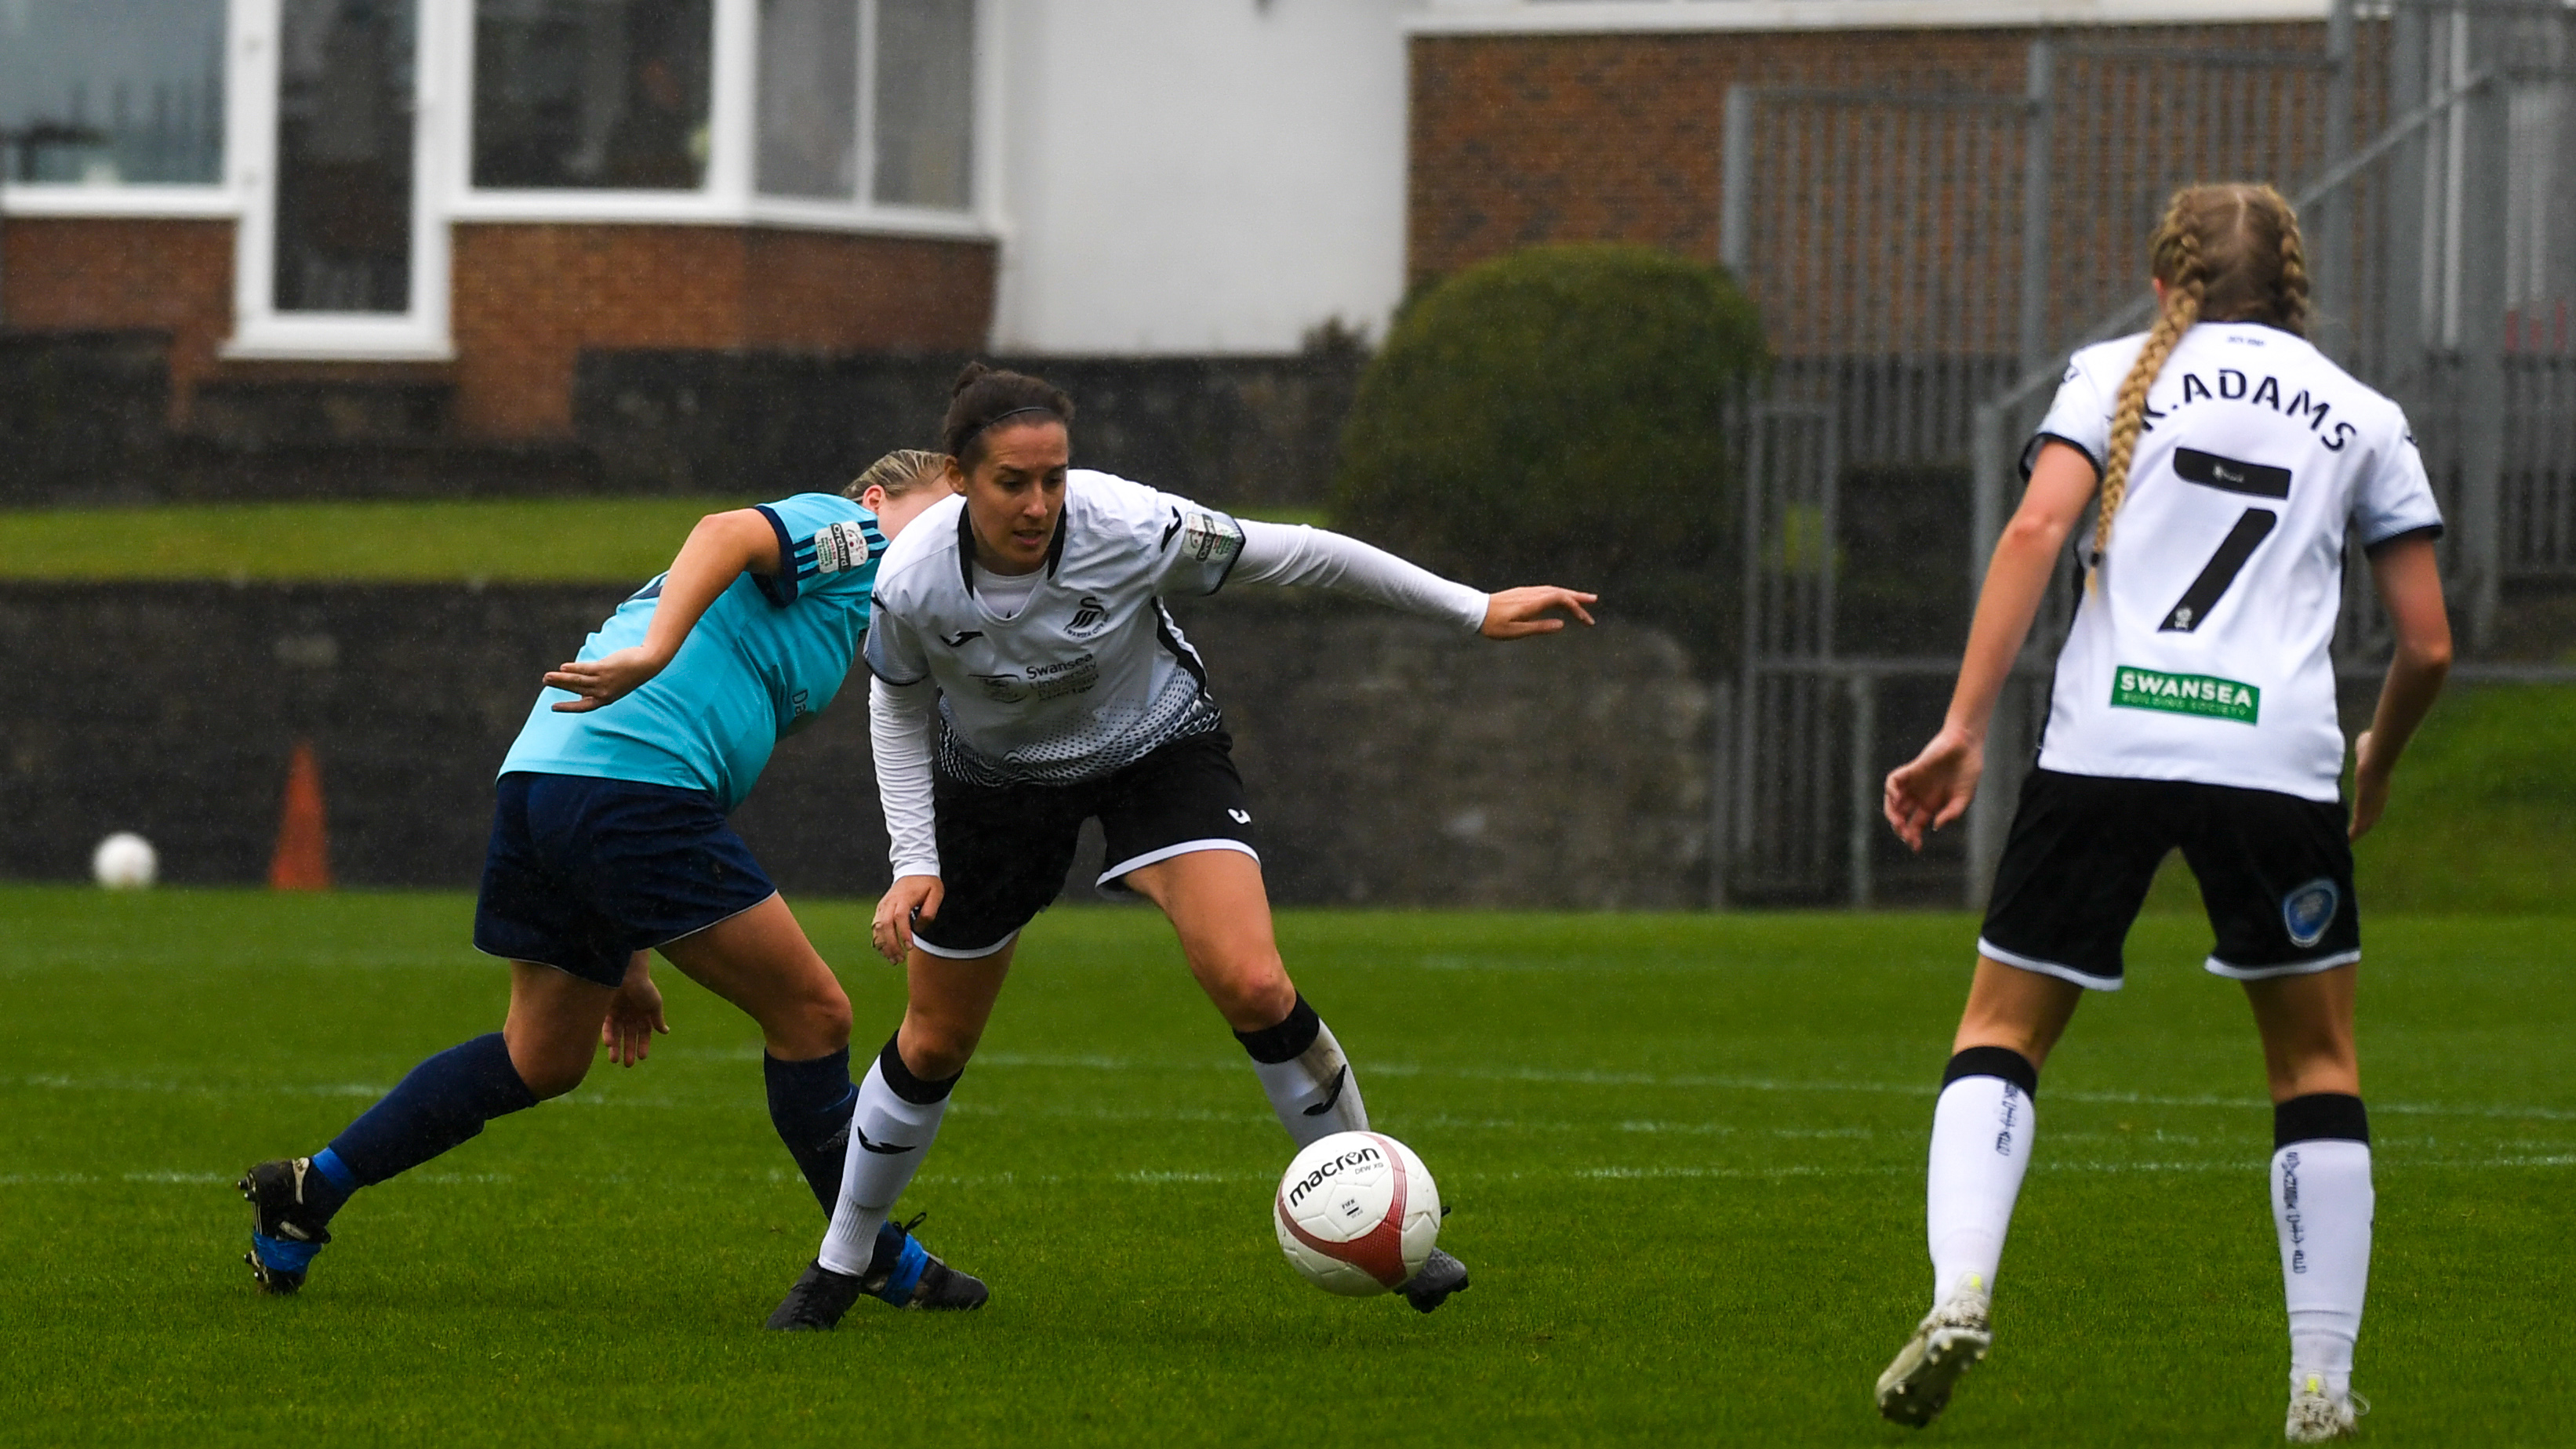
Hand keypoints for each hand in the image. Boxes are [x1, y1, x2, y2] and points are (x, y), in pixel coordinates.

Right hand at [546, 646, 667, 712]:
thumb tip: (582, 693)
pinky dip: (573, 669)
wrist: (647, 664)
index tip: (553, 708)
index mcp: (605, 699)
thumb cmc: (629, 674)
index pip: (583, 707)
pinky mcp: (605, 669)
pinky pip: (585, 670)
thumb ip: (598, 688)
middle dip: (560, 687)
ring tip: (547, 676)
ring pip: (578, 681)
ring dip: (561, 679)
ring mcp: (604, 681)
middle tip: (544, 682)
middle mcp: (603, 693)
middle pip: (577, 691)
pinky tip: (563, 667)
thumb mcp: (614, 686)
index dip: (568, 707)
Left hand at [600, 954, 668, 1066]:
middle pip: (629, 1037)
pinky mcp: (606, 1010)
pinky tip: (609, 1044)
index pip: (644, 1034)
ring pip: (617, 1035)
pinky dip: (607, 1035)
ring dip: (616, 1048)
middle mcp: (631, 1015)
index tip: (642, 1057)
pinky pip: (606, 1026)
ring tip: (615, 1060)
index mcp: (644, 1014)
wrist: (627, 971)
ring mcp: (618, 1013)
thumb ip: (657, 1019)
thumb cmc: (644, 986)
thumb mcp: (654, 1004)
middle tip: (627, 1065)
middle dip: (628, 1050)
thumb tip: (665, 1032)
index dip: (643, 1045)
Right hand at [872, 875, 944, 963]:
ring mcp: (883, 906)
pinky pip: (875, 927)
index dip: (903, 933)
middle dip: (891, 944)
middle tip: (900, 959)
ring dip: (883, 945)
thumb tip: (919, 928)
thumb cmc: (926, 883)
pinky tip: (886, 952)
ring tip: (894, 960)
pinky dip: (879, 941)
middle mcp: (889, 902)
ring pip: (876, 928)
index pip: (900, 917)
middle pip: (884, 925)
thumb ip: (930, 911)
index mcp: (903, 898)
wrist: (913, 869)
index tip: (910, 947)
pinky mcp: (880, 909)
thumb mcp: (936, 893)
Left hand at [1481, 586, 1597, 639]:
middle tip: (1594, 601)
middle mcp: (1531, 594)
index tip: (1586, 621)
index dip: (1576, 607)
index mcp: (1532, 603)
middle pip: (1560, 592)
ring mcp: (1526, 592)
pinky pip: (1545, 591)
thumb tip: (1561, 625)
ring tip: (1583, 600)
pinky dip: (1558, 594)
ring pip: (1553, 590)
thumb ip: (1539, 628)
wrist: (1473, 610)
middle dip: (1578, 597)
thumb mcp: (1516, 631)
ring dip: (1569, 594)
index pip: (1560, 599)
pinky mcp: (1522, 593)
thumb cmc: (1493, 625)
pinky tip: (1560, 599)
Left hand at [1884, 725, 1983, 852]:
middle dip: (1901, 829)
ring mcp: (1914, 783)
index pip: (1916, 825)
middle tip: (1906, 836)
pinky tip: (1896, 799)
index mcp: (1931, 805)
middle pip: (1902, 817)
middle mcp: (1919, 796)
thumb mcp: (1964, 798)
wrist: (1967, 746)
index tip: (1916, 847)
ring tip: (1898, 823)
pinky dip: (1890, 790)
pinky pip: (1893, 781)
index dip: (1914, 837)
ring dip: (1892, 813)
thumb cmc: (1968, 771)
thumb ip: (1951, 814)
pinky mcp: (1911, 770)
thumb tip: (1935, 826)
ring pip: (1893, 801)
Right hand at [2349, 729, 2389, 840]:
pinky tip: (2347, 841)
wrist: (2376, 756)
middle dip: (2363, 826)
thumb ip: (2365, 746)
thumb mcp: (2367, 746)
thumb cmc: (2372, 747)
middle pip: (2372, 817)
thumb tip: (2366, 736)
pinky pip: (2358, 826)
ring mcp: (2373, 804)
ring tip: (2348, 842)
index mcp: (2379, 785)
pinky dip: (2353, 835)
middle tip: (2355, 835)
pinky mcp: (2364, 808)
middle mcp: (2379, 798)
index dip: (2368, 810)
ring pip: (2365, 824)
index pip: (2374, 801)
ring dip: (2357, 834)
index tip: (2362, 816)